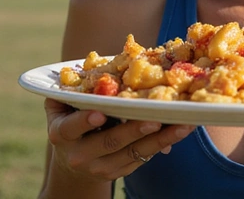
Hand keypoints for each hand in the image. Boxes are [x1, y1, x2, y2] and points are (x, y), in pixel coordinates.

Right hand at [44, 98, 194, 180]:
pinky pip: (142, 158)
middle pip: (109, 142)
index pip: (71, 128)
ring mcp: (100, 167)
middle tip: (155, 119)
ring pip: (132, 153)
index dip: (84, 121)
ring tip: (182, 125)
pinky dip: (162, 143)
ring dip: (160, 139)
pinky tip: (180, 131)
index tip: (100, 112)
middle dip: (134, 131)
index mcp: (62, 133)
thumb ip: (78, 89)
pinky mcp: (118, 173)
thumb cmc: (71, 117)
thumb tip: (116, 70)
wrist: (71, 159)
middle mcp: (79, 155)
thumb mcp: (64, 104)